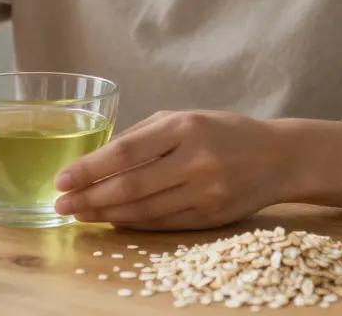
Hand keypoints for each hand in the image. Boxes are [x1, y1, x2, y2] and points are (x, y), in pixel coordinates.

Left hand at [52, 111, 284, 230]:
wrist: (279, 157)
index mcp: (185, 127)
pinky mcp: (212, 217)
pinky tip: (112, 220)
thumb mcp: (185, 117)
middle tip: (62, 205)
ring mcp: (206, 192)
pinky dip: (133, 223)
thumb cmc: (224, 132)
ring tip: (80, 214)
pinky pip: (163, 224)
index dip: (90, 168)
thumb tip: (98, 158)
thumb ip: (143, 134)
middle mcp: (196, 160)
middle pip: (131, 186)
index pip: (126, 151)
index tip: (62, 179)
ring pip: (144, 210)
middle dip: (90, 198)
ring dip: (106, 214)